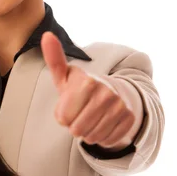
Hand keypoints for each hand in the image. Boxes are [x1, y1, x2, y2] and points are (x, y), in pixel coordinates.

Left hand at [40, 32, 135, 147]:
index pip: (63, 119)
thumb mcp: (64, 76)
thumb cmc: (80, 88)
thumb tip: (46, 35)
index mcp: (86, 82)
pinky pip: (107, 140)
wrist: (111, 93)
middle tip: (81, 112)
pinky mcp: (130, 118)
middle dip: (75, 125)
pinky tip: (104, 123)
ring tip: (92, 118)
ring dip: (88, 132)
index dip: (63, 116)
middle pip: (77, 130)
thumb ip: (54, 59)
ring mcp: (120, 105)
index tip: (70, 104)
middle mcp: (106, 93)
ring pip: (92, 137)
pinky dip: (103, 136)